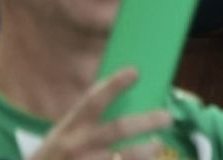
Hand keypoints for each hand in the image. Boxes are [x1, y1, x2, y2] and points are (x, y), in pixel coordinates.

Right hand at [30, 67, 172, 159]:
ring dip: (144, 151)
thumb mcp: (62, 137)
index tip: (135, 72)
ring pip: (123, 157)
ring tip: (157, 146)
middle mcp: (78, 145)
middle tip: (166, 117)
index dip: (114, 85)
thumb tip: (123, 104)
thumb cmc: (56, 158)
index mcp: (70, 127)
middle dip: (145, 122)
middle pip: (117, 129)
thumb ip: (85, 124)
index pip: (93, 100)